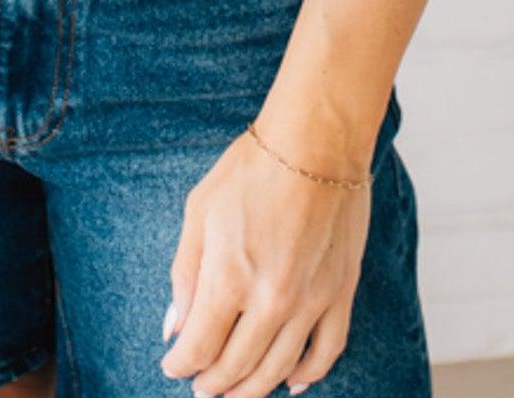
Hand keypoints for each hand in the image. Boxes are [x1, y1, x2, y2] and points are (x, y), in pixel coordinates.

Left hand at [159, 123, 373, 396]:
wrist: (316, 141)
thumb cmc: (251, 169)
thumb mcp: (199, 212)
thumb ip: (185, 275)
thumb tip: (175, 328)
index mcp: (229, 279)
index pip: (198, 348)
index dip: (180, 364)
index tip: (172, 366)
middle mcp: (271, 300)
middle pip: (235, 368)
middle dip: (211, 384)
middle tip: (200, 387)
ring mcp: (311, 301)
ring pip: (277, 371)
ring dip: (251, 390)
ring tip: (233, 393)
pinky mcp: (341, 292)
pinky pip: (326, 352)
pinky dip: (308, 376)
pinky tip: (291, 382)